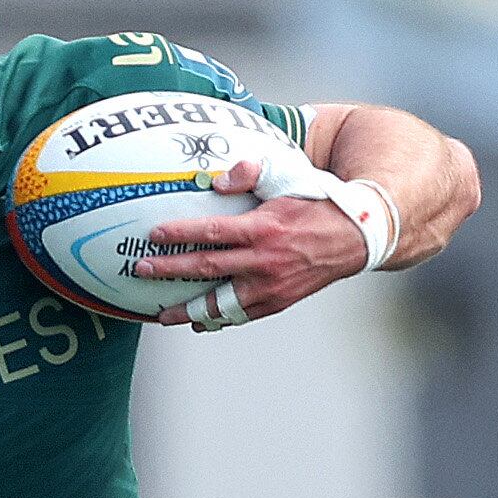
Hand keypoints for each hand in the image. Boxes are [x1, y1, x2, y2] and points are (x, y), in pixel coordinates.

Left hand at [129, 152, 373, 328]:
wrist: (355, 236)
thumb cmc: (318, 203)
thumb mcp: (288, 178)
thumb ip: (251, 173)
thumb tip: (217, 179)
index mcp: (264, 228)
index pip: (212, 232)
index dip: (180, 234)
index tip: (153, 236)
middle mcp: (265, 261)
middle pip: (207, 269)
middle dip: (170, 270)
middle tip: (141, 271)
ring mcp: (271, 286)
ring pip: (221, 303)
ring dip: (188, 310)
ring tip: (162, 315)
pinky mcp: (279, 301)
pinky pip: (242, 315)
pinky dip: (218, 321)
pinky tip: (199, 323)